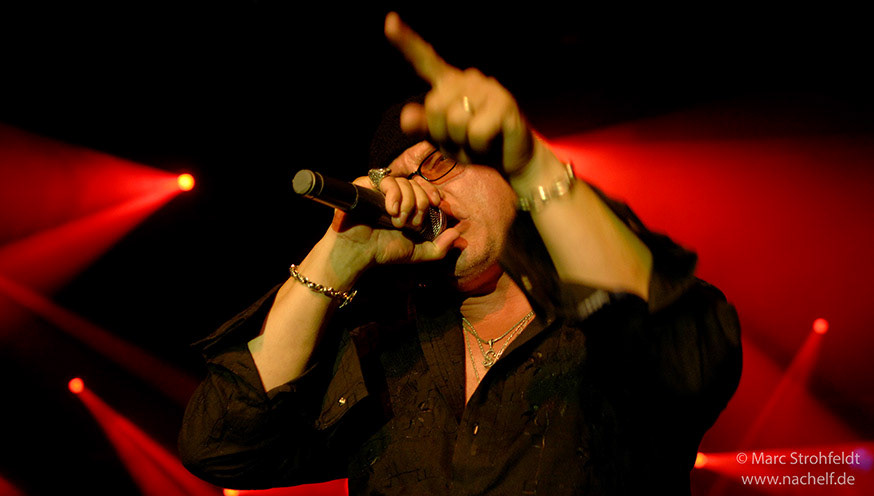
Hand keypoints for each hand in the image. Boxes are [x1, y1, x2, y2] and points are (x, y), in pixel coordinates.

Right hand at [327, 147, 464, 269]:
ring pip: (403, 182)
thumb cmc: (384, 251)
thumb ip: (439, 248)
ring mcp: (378, 189)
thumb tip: (457, 235)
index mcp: (405, 204)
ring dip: (407, 203)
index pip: (423, 186)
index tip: (437, 203)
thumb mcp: (417, 252)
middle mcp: (392, 194)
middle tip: (411, 223)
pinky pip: (385, 180)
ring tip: (398, 221)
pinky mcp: (364, 186)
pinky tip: (391, 210)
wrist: (359, 254)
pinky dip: (393, 194)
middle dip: (419, 204)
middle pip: (415, 184)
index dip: (432, 191)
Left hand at [384, 12, 534, 176]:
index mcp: (448, 83)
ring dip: (463, 143)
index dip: (406, 42)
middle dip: (443, 133)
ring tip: (477, 141)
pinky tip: (491, 142)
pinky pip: (476, 133)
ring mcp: (487, 88)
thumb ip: (424, 126)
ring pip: (455, 121)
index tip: (390, 21)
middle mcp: (467, 79)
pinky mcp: (504, 104)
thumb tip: (406, 117)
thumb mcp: (442, 138)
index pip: (425, 60)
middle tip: (462, 139)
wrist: (510, 160)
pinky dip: (479, 147)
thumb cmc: (473, 145)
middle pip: (434, 106)